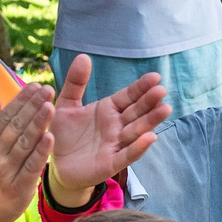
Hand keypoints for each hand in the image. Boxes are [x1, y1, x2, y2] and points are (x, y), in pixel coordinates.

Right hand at [0, 84, 54, 221]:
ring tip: (51, 105)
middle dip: (33, 106)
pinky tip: (50, 137)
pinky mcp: (18, 188)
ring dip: (38, 123)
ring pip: (24, 144)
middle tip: (48, 89)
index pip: (5, 116)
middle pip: (16, 127)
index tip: (35, 85)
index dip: (21, 100)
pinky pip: (30, 167)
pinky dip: (40, 152)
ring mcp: (5, 172)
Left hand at [46, 57, 170, 199]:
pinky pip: (127, 155)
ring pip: (137, 131)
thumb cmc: (64, 134)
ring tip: (165, 109)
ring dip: (151, 121)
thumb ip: (75, 83)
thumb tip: (84, 56)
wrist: (56, 165)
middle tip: (161, 90)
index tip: (155, 76)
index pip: (129, 96)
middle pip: (137, 112)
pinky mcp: (111, 163)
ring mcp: (116, 144)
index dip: (141, 87)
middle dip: (149, 102)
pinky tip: (150, 137)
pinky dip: (139, 147)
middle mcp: (117, 126)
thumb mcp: (66, 105)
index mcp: (108, 110)